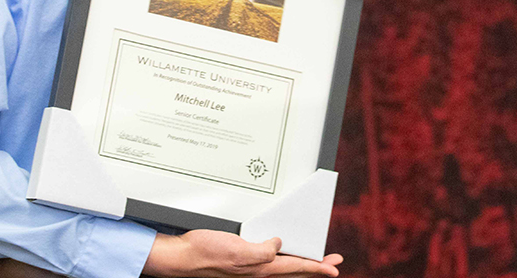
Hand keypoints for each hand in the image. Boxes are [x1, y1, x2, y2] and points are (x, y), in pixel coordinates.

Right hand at [144, 231, 341, 277]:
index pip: (296, 269)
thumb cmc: (204, 253)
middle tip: (333, 264)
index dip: (317, 268)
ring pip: (284, 269)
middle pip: (294, 271)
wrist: (182, 257)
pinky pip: (270, 263)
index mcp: (260, 269)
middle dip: (315, 268)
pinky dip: (283, 260)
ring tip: (315, 261)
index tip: (334, 268)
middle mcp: (258, 271)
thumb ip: (261, 250)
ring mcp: (250, 268)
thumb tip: (278, 245)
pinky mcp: (241, 261)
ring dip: (301, 265)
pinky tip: (283, 254)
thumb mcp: (236, 249)